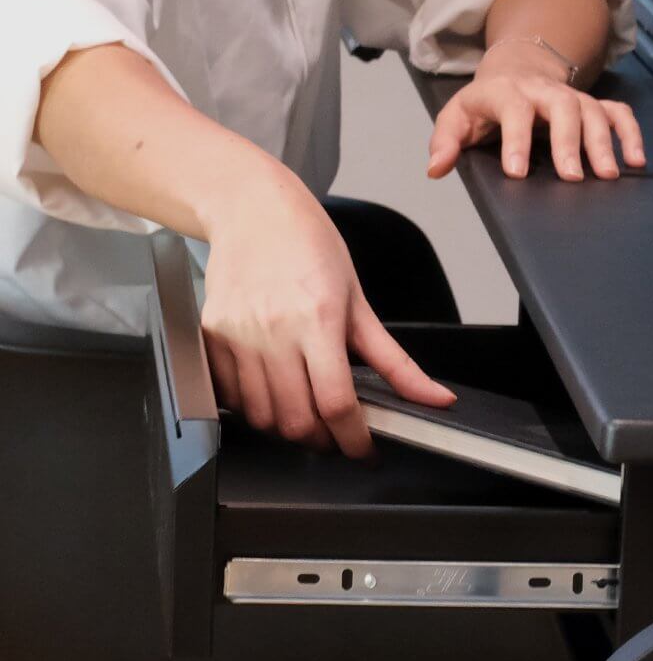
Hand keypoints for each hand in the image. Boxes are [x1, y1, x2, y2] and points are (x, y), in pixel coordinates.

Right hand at [200, 163, 454, 456]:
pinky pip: (230, 396)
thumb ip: (396, 361)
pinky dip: (254, 408)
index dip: (354, 441)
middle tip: (339, 433)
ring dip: (288, 428)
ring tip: (308, 414)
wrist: (254, 210)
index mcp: (319, 319)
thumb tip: (434, 398)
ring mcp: (237, 334)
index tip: (365, 451)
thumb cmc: (310, 246)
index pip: (337, 404)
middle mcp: (274, 330)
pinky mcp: (210, 336)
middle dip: (324, 440)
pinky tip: (274, 393)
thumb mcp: (360, 302)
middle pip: (297, 420)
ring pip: (261, 416)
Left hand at [426, 41, 645, 181]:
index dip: (515, 139)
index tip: (517, 171)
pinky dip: (630, 133)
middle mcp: (543, 90)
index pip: (513, 109)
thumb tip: (436, 168)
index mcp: (506, 91)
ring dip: (603, 142)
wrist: (516, 68)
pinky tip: (636, 160)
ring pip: (593, 110)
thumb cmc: (486, 103)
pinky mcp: (591, 104)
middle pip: (562, 107)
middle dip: (569, 142)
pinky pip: (617, 113)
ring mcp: (571, 95)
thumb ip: (445, 141)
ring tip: (609, 175)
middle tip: (572, 178)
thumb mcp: (458, 116)